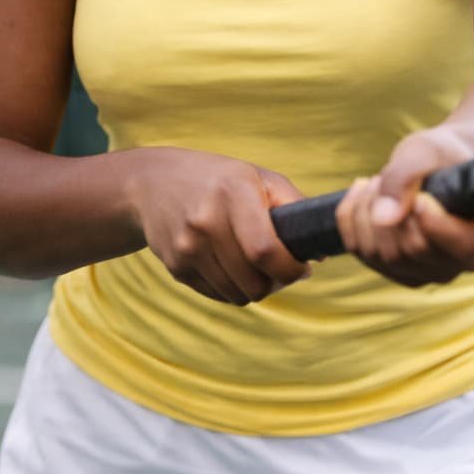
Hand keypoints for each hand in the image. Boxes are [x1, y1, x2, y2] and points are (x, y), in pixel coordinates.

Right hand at [121, 146, 308, 303]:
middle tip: (282, 267)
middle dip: (277, 282)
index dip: (290, 269)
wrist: (152, 183)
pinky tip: (232, 264)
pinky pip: (218, 295)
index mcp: (233, 193)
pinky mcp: (176, 268)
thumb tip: (321, 253)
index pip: (265, 251)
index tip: (302, 267)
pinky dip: (233, 288)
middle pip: (254, 282)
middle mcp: (206, 221)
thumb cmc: (219, 180)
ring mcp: (187, 248)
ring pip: (238, 296)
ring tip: (257, 265)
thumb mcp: (259, 177)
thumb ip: (294, 207)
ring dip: (256, 288)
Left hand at [334, 124, 473, 286]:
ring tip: (377, 183)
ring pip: (381, 254)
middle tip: (386, 176)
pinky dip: (350, 218)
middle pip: (412, 249)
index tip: (419, 198)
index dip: (434, 223)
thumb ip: (409, 176)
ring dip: (366, 210)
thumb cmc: (440, 155)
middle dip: (388, 206)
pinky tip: (362, 195)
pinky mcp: (397, 271)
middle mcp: (461, 261)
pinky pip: (360, 251)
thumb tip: (384, 217)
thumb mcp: (428, 150)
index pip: (461, 244)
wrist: (434, 164)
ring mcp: (428, 271)